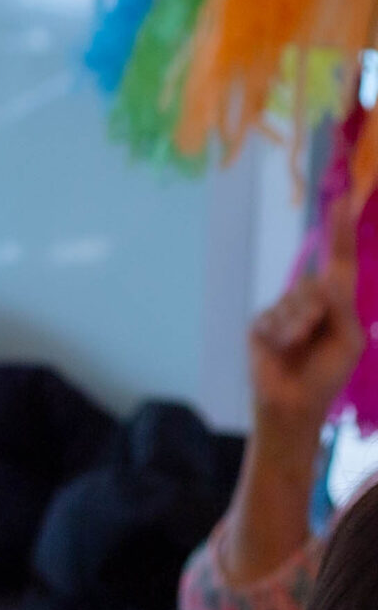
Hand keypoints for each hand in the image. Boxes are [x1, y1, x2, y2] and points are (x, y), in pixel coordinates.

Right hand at [251, 192, 363, 430]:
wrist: (293, 407)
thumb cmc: (326, 376)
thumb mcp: (348, 341)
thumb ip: (342, 307)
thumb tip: (324, 279)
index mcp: (337, 304)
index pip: (339, 262)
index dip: (339, 233)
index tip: (340, 202)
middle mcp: (309, 301)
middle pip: (316, 284)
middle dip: (318, 310)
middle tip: (314, 338)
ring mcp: (282, 312)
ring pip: (294, 300)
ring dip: (300, 327)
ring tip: (298, 349)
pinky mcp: (260, 325)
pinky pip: (273, 318)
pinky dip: (281, 336)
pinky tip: (280, 351)